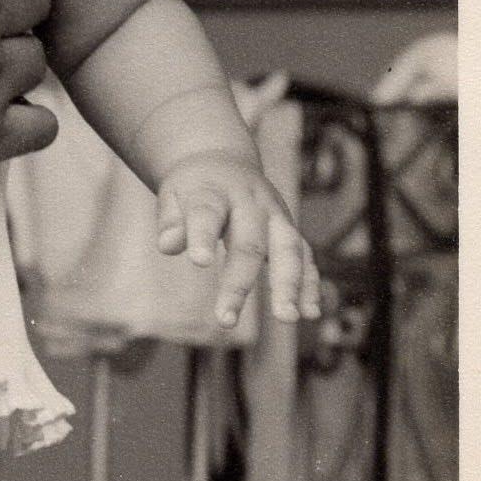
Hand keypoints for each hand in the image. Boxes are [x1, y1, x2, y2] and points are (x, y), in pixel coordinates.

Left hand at [156, 153, 319, 326]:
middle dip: (240, 282)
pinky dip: (310, 283)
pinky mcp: (289, 230)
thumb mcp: (172, 195)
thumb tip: (169, 245)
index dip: (203, 236)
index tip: (199, 261)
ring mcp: (276, 216)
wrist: (222, 161)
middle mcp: (251, 203)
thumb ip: (171, 221)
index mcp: (214, 192)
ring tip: (287, 318)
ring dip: (289, 285)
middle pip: (249, 243)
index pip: (207, 214)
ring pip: (288, 249)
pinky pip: (305, 257)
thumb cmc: (193, 188)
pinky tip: (311, 312)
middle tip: (226, 319)